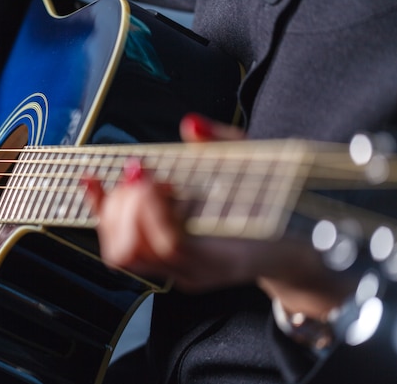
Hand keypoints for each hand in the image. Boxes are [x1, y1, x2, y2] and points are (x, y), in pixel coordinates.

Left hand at [85, 114, 354, 318]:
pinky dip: (109, 216)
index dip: (149, 206)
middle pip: (132, 249)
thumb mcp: (263, 166)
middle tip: (143, 172)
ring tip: (135, 182)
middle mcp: (195, 271)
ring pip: (121, 252)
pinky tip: (103, 187)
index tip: (146, 173)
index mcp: (225, 252)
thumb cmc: (282, 208)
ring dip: (115, 211)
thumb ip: (225, 144)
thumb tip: (190, 124)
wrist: (294, 249)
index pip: (169, 242)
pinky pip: (125, 249)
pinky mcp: (168, 267)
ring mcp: (179, 273)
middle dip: (126, 204)